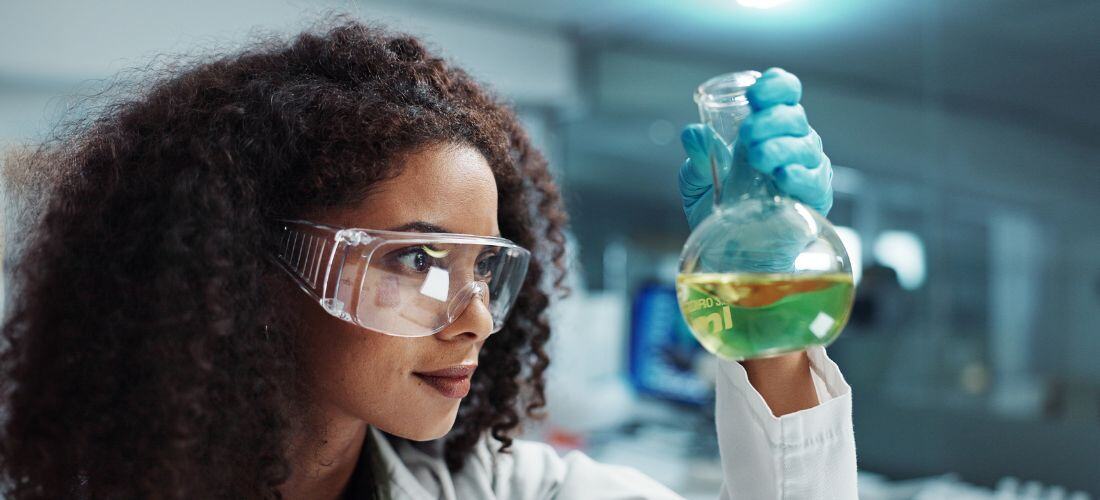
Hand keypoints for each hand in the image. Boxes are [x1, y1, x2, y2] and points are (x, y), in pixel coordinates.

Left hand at [679, 68, 833, 230]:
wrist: (730, 252)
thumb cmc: (718, 208)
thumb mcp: (697, 181)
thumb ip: (696, 158)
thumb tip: (694, 133)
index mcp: (767, 127)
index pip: (784, 92)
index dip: (775, 86)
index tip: (755, 95)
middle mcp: (792, 142)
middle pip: (794, 116)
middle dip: (770, 119)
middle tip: (747, 134)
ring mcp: (806, 169)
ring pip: (806, 146)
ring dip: (781, 147)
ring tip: (757, 157)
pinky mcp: (814, 199)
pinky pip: (815, 182)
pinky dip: (799, 177)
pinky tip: (782, 177)